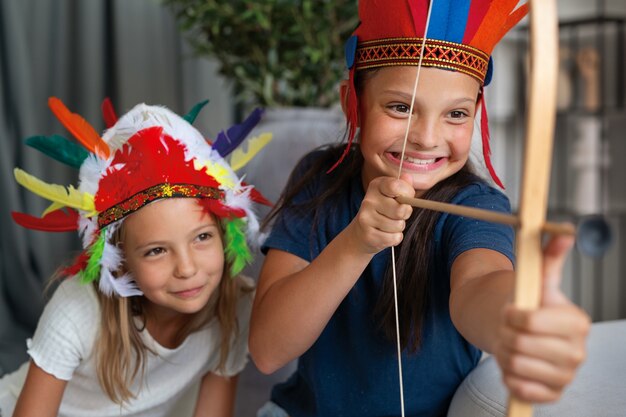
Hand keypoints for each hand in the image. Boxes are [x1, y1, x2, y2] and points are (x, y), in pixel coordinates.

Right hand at [348, 174, 413, 253]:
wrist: (360, 232)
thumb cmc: (383, 211)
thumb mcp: (392, 195)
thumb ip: (402, 186)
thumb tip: (408, 177)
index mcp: (376, 186)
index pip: (396, 186)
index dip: (407, 193)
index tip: (405, 197)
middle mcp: (368, 200)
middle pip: (401, 209)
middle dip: (405, 214)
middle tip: (397, 214)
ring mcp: (366, 218)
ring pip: (398, 225)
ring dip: (399, 227)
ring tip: (389, 225)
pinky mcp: (368, 235)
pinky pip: (394, 238)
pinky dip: (395, 238)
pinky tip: (385, 234)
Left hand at [494, 234, 590, 402]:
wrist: (519, 333)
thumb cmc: (528, 304)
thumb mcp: (536, 280)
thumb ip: (548, 257)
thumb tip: (564, 232)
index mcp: (577, 322)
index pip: (530, 321)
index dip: (511, 315)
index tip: (510, 310)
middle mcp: (577, 352)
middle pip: (519, 344)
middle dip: (505, 333)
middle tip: (508, 328)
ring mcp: (566, 376)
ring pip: (515, 365)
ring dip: (503, 352)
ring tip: (510, 343)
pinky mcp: (552, 394)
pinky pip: (519, 388)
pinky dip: (508, 375)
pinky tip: (514, 363)